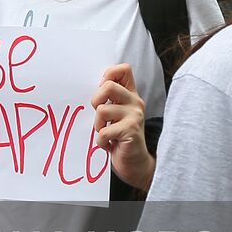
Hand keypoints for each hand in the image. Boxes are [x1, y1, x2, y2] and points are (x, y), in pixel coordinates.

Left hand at [92, 63, 152, 189]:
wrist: (134, 162)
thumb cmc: (120, 136)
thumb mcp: (115, 113)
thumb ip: (109, 98)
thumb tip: (98, 84)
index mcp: (130, 94)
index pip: (124, 69)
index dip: (109, 74)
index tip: (103, 91)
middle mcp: (135, 102)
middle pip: (108, 86)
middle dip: (96, 101)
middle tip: (101, 117)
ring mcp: (135, 116)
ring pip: (102, 110)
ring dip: (98, 125)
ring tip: (106, 133)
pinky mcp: (131, 131)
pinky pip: (104, 131)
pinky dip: (101, 141)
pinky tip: (108, 144)